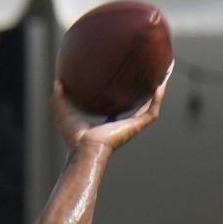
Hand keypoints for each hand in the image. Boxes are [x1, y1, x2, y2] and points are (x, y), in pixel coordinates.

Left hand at [51, 76, 168, 154]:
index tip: (124, 84)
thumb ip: (59, 98)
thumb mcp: (64, 112)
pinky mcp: (136, 127)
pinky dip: (158, 99)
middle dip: (145, 92)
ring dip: (159, 92)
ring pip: (150, 107)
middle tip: (152, 74)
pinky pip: (151, 111)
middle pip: (137, 106)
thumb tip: (57, 81)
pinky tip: (161, 84)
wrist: (85, 149)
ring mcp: (130, 126)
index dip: (120, 97)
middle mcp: (122, 125)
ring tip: (166, 74)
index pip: (116, 110)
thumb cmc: (74, 138)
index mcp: (107, 125)